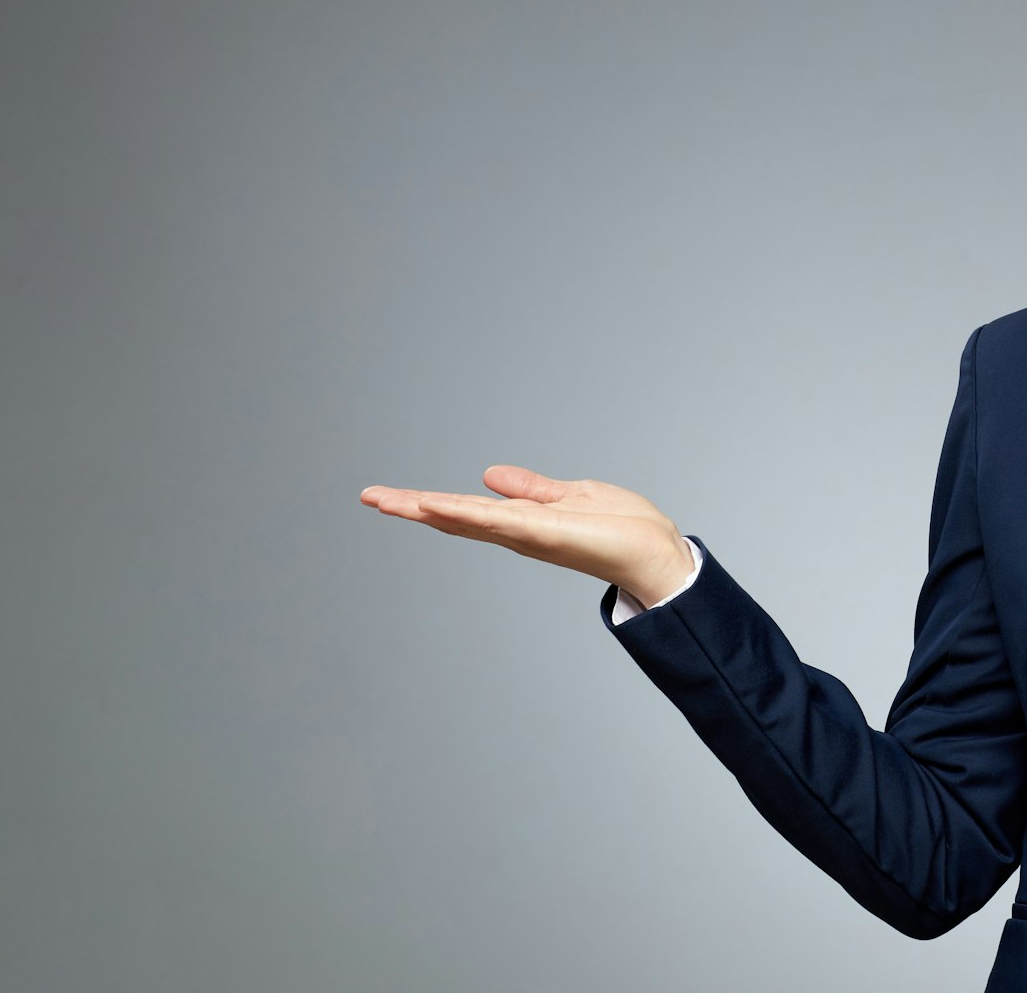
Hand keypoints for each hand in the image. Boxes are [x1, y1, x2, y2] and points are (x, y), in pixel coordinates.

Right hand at [360, 464, 696, 606]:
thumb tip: (490, 474)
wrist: (656, 552)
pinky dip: (468, 513)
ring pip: (468, 520)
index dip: (428, 502)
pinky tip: (439, 505)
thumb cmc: (623, 528)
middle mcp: (518, 532)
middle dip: (412, 507)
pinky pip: (500, 521)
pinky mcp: (546, 533)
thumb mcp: (570, 495)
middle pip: (455, 518)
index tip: (389, 495)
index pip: (466, 510)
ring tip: (388, 499)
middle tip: (369, 497)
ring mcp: (529, 535)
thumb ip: (531, 488)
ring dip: (427, 508)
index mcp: (523, 521)